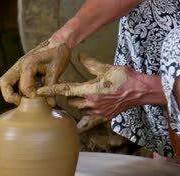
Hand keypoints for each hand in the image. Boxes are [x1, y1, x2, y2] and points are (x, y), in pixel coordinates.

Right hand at [0, 39, 69, 104]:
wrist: (57, 43)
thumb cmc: (57, 54)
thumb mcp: (56, 70)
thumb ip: (51, 87)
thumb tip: (50, 104)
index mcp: (28, 64)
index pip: (24, 86)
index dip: (31, 96)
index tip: (41, 99)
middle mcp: (19, 66)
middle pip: (4, 83)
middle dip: (10, 96)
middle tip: (22, 102)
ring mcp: (18, 68)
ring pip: (7, 83)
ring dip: (14, 94)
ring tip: (27, 99)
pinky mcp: (21, 70)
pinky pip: (14, 82)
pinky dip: (19, 90)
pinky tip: (32, 93)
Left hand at [37, 53, 164, 118]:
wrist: (141, 92)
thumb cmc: (125, 78)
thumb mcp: (107, 68)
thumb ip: (91, 63)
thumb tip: (81, 55)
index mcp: (89, 91)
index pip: (64, 91)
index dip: (51, 91)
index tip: (39, 91)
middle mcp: (91, 104)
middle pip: (70, 102)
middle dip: (68, 96)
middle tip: (70, 87)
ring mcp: (97, 112)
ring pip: (79, 109)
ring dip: (77, 103)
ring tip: (83, 94)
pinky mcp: (104, 116)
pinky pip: (89, 114)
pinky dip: (87, 108)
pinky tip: (92, 103)